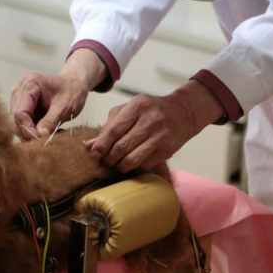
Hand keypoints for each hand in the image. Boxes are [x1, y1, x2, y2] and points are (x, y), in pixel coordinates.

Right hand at [11, 72, 88, 138]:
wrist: (75, 84)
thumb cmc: (72, 91)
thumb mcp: (65, 107)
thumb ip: (51, 121)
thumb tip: (40, 136)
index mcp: (30, 83)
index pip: (20, 112)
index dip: (27, 129)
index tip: (39, 141)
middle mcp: (20, 88)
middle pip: (16, 118)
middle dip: (28, 132)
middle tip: (43, 143)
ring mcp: (19, 96)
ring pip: (17, 122)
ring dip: (30, 133)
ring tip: (48, 136)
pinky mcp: (22, 105)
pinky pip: (22, 121)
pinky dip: (32, 130)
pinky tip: (45, 132)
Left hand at [85, 80, 223, 171]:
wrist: (184, 112)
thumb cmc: (150, 111)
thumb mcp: (130, 110)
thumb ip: (110, 126)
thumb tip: (89, 145)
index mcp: (137, 106)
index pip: (114, 130)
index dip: (101, 145)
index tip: (94, 154)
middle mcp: (150, 119)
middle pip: (121, 147)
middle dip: (109, 158)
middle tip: (107, 160)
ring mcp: (161, 135)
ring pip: (132, 159)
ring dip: (121, 165)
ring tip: (118, 163)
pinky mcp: (168, 149)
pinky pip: (145, 164)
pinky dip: (137, 166)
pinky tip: (136, 161)